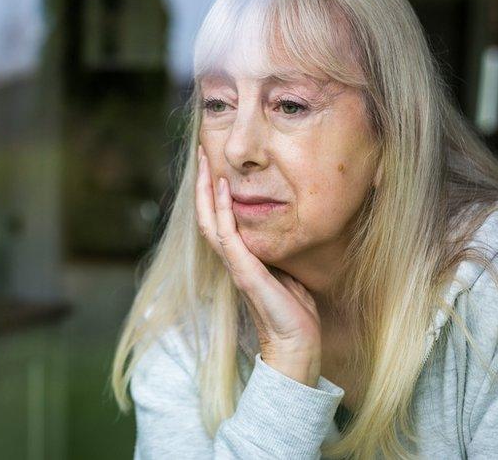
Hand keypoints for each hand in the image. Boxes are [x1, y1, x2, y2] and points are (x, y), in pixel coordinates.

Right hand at [195, 146, 321, 386]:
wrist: (296, 343)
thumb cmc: (294, 313)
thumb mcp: (286, 272)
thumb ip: (277, 254)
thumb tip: (284, 234)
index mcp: (240, 259)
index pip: (217, 219)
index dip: (212, 193)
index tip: (213, 166)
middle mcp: (232, 259)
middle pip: (205, 214)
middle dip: (202, 183)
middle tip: (201, 153)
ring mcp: (235, 264)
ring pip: (209, 220)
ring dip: (205, 189)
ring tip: (205, 162)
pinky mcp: (243, 271)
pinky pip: (226, 234)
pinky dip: (222, 208)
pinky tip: (222, 186)